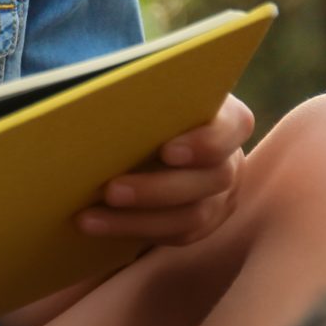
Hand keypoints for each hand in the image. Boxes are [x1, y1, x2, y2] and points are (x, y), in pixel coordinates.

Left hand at [75, 94, 254, 245]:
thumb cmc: (142, 103)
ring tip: (90, 216)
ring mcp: (221, 194)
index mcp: (225, 116)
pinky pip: (177, 234)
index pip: (234, 125)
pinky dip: (135, 231)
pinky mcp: (203, 220)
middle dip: (157, 188)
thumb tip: (94, 98)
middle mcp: (230, 158)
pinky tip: (97, 225)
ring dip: (138, 219)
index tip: (167, 151)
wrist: (142, 133)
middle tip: (110, 190)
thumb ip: (137, 91)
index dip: (206, 141)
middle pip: (211, 179)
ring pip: (193, 216)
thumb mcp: (144, 90)